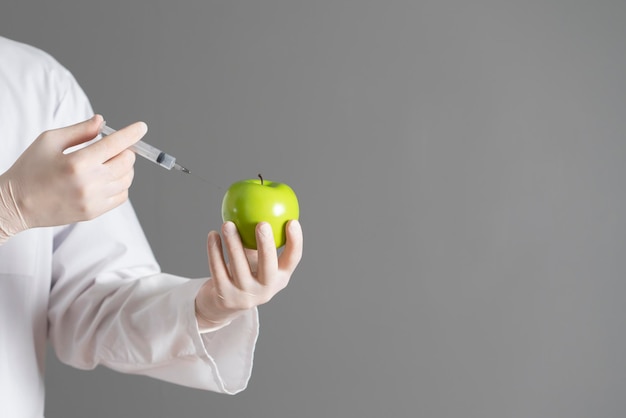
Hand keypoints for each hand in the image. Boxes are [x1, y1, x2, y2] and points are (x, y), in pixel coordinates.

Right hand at [0, 115, 145, 235]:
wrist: (16, 204)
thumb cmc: (30, 169)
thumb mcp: (49, 140)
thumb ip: (79, 130)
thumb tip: (102, 122)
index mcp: (77, 162)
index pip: (115, 144)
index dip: (132, 134)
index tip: (141, 127)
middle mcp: (89, 183)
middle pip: (126, 162)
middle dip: (127, 150)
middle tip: (117, 146)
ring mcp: (93, 200)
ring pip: (127, 180)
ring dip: (125, 168)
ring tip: (111, 162)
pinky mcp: (94, 212)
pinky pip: (121, 196)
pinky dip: (121, 184)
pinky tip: (108, 178)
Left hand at [195, 220, 302, 328]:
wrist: (222, 305)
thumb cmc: (244, 273)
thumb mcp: (256, 260)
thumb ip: (259, 240)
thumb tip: (260, 204)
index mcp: (279, 278)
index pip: (292, 260)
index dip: (295, 242)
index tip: (292, 222)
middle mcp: (266, 290)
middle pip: (268, 267)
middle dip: (266, 245)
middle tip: (262, 223)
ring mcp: (245, 296)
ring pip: (239, 267)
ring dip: (233, 243)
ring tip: (227, 224)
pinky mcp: (225, 297)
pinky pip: (218, 270)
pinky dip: (214, 251)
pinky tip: (212, 235)